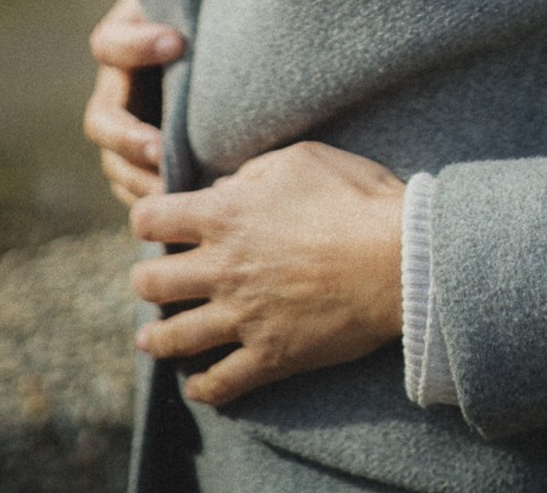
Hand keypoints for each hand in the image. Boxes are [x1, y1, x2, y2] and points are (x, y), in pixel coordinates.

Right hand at [84, 0, 184, 208]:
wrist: (213, 26)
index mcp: (125, 35)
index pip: (110, 43)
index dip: (137, 44)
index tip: (178, 39)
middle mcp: (119, 84)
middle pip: (101, 119)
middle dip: (129, 137)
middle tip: (163, 148)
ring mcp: (130, 122)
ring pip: (114, 161)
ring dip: (140, 178)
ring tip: (175, 189)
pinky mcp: (148, 153)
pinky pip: (139, 184)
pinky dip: (156, 199)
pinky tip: (185, 211)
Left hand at [129, 140, 405, 405]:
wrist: (401, 258)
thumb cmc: (356, 197)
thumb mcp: (302, 159)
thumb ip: (252, 172)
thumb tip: (222, 188)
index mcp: (226, 214)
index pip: (151, 218)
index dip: (148, 219)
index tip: (158, 224)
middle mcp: (224, 267)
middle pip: (150, 282)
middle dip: (145, 280)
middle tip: (153, 281)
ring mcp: (244, 316)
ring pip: (174, 338)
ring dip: (157, 338)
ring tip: (150, 339)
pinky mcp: (270, 355)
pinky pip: (220, 383)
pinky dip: (203, 387)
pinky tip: (198, 384)